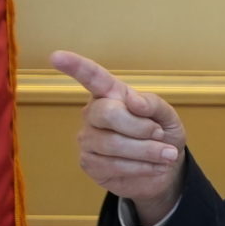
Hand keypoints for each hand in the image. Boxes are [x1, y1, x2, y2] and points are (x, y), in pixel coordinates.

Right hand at [51, 51, 188, 225]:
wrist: (165, 169)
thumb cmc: (162, 135)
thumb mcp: (167, 116)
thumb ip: (153, 104)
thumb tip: (134, 102)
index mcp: (111, 94)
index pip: (92, 77)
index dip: (75, 66)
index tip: (57, 56)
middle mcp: (93, 113)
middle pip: (108, 113)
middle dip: (141, 127)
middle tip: (159, 134)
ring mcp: (88, 138)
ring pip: (113, 144)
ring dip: (148, 151)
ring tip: (166, 154)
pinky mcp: (88, 163)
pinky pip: (115, 165)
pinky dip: (142, 167)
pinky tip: (153, 167)